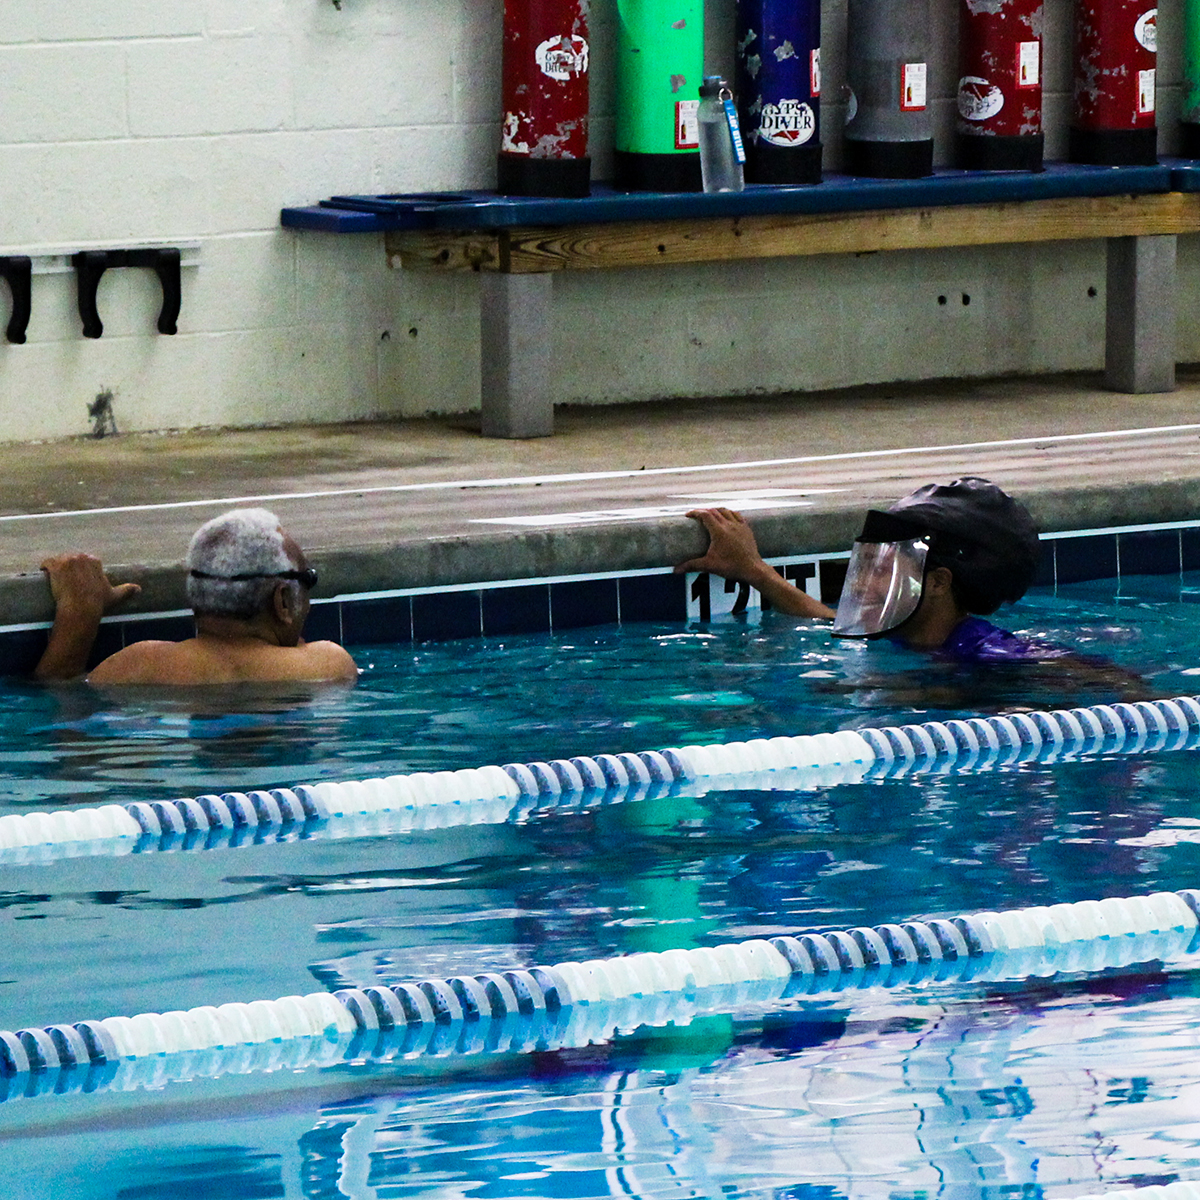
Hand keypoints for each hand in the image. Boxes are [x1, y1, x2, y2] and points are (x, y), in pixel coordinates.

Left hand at [40, 553, 139, 615]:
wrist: (81, 609)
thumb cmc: (98, 603)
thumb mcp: (115, 596)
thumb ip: (127, 590)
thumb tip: (140, 589)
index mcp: (94, 561)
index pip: (84, 561)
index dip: (80, 571)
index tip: (78, 580)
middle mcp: (81, 557)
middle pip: (70, 559)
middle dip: (67, 568)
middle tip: (66, 582)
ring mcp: (66, 560)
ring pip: (58, 560)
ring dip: (55, 568)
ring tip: (54, 580)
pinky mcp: (54, 566)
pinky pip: (46, 563)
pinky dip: (44, 569)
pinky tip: (45, 576)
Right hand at [674, 507, 836, 621]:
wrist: (752, 569)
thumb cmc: (731, 567)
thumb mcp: (709, 565)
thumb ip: (692, 566)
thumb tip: (676, 570)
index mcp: (719, 531)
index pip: (705, 515)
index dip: (695, 512)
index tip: (688, 515)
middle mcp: (729, 525)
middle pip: (714, 511)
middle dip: (704, 511)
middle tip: (697, 516)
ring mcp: (740, 525)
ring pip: (726, 511)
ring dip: (717, 510)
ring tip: (711, 514)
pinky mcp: (747, 529)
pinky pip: (737, 515)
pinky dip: (730, 513)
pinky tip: (728, 517)